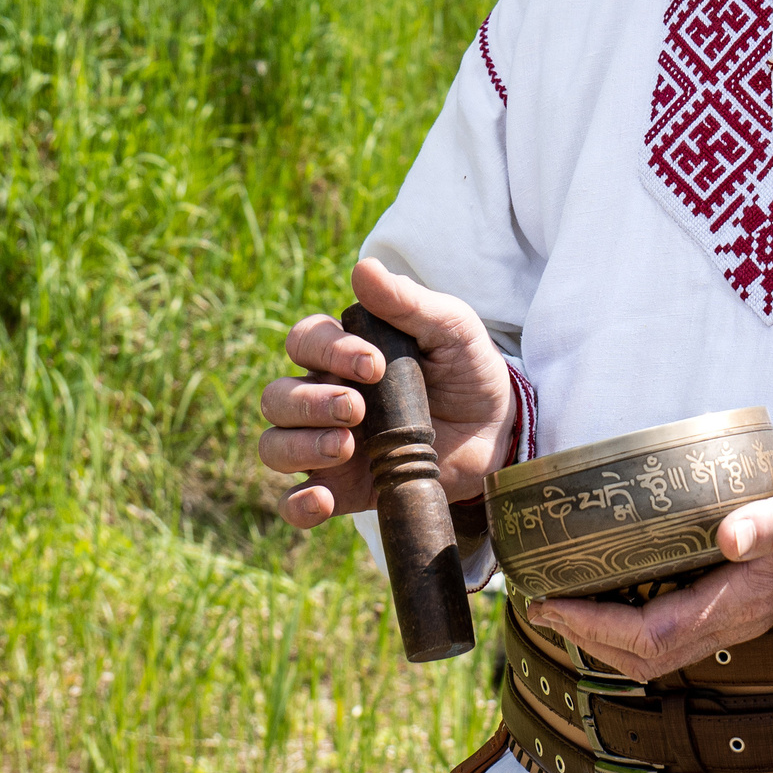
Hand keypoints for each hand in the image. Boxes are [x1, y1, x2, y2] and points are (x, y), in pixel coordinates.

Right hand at [257, 259, 518, 528]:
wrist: (498, 431)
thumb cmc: (468, 370)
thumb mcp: (451, 328)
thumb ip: (408, 302)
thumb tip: (363, 268)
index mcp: (344, 354)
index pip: (304, 342)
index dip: (327, 351)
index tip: (374, 364)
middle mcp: (325, 398)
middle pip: (276, 397)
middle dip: (309, 402)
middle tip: (357, 408)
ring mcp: (329, 445)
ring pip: (274, 445)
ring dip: (300, 446)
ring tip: (346, 446)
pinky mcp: (343, 489)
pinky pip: (294, 502)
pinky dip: (298, 505)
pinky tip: (322, 501)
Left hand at [527, 451, 772, 681]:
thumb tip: (728, 538)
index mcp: (745, 601)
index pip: (654, 636)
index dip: (597, 628)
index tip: (551, 603)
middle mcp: (736, 618)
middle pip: (646, 654)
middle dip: (588, 636)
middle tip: (539, 601)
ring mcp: (737, 613)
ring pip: (657, 646)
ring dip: (605, 631)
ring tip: (563, 596)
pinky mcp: (736, 596)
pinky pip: (672, 624)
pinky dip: (630, 615)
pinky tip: (612, 580)